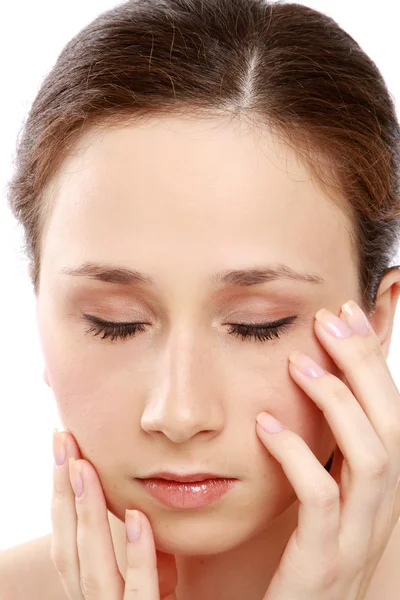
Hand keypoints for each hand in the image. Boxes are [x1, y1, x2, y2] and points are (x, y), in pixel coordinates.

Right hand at [51, 430, 177, 598]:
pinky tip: (136, 518)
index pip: (69, 543)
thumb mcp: (155, 586)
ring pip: (92, 571)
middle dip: (63, 493)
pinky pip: (140, 596)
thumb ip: (143, 558)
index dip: (62, 497)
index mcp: (98, 595)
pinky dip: (137, 557)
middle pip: (69, 550)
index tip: (65, 449)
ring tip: (85, 466)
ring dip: (87, 514)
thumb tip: (138, 516)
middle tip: (63, 440)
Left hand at [256, 299, 399, 599]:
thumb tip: (298, 399)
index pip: (390, 416)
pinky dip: (296, 454)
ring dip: (339, 402)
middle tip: (330, 321)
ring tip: (299, 363)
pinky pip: (321, 500)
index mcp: (374, 496)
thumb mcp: (310, 503)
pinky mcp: (321, 566)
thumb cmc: (286, 564)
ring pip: (374, 458)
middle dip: (366, 366)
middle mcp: (376, 515)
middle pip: (394, 426)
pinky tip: (264, 424)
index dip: (372, 363)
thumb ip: (313, 455)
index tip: (345, 317)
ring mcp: (353, 542)